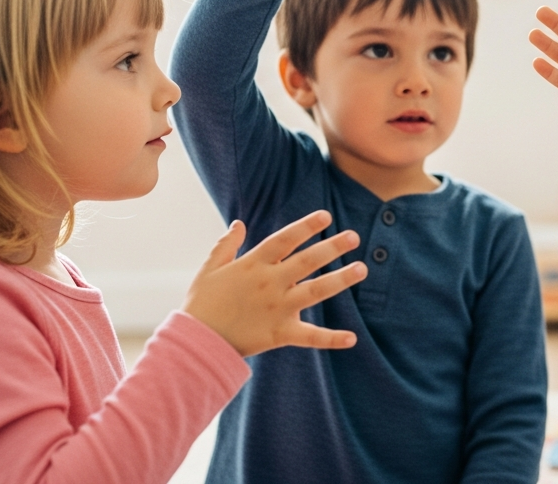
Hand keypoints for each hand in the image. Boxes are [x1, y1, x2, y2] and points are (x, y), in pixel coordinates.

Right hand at [183, 210, 366, 356]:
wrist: (194, 342)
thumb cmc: (201, 304)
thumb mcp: (209, 269)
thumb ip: (225, 245)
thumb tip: (238, 223)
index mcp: (253, 265)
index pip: (285, 239)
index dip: (305, 226)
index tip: (326, 216)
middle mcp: (269, 283)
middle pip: (306, 261)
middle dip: (331, 248)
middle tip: (354, 237)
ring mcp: (277, 308)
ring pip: (315, 291)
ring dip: (340, 279)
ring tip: (362, 268)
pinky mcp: (279, 334)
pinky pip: (310, 336)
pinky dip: (331, 338)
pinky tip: (352, 338)